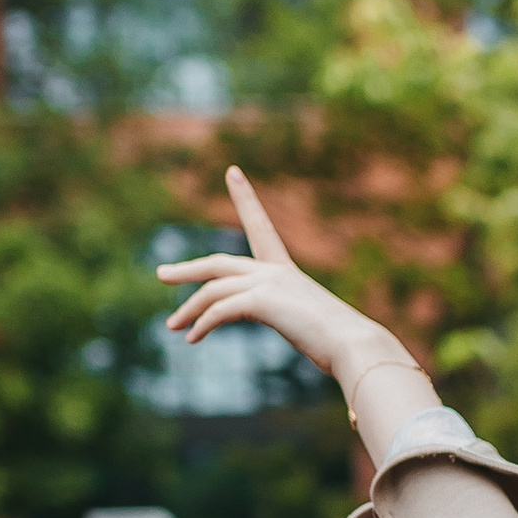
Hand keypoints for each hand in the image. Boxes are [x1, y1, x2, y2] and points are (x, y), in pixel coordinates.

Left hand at [158, 169, 422, 417]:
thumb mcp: (309, 324)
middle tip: (161, 274)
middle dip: (187, 270)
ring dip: (188, 309)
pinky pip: (219, 310)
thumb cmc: (342, 343)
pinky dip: (202, 324)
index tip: (232, 171)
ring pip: (212, 288)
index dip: (245, 197)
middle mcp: (275, 271)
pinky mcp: (261, 300)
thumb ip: (291, 317)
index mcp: (287, 271)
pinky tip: (193, 338)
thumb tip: (290, 323)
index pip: (261, 226)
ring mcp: (268, 283)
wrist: (356, 346)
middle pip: (218, 263)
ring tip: (172, 327)